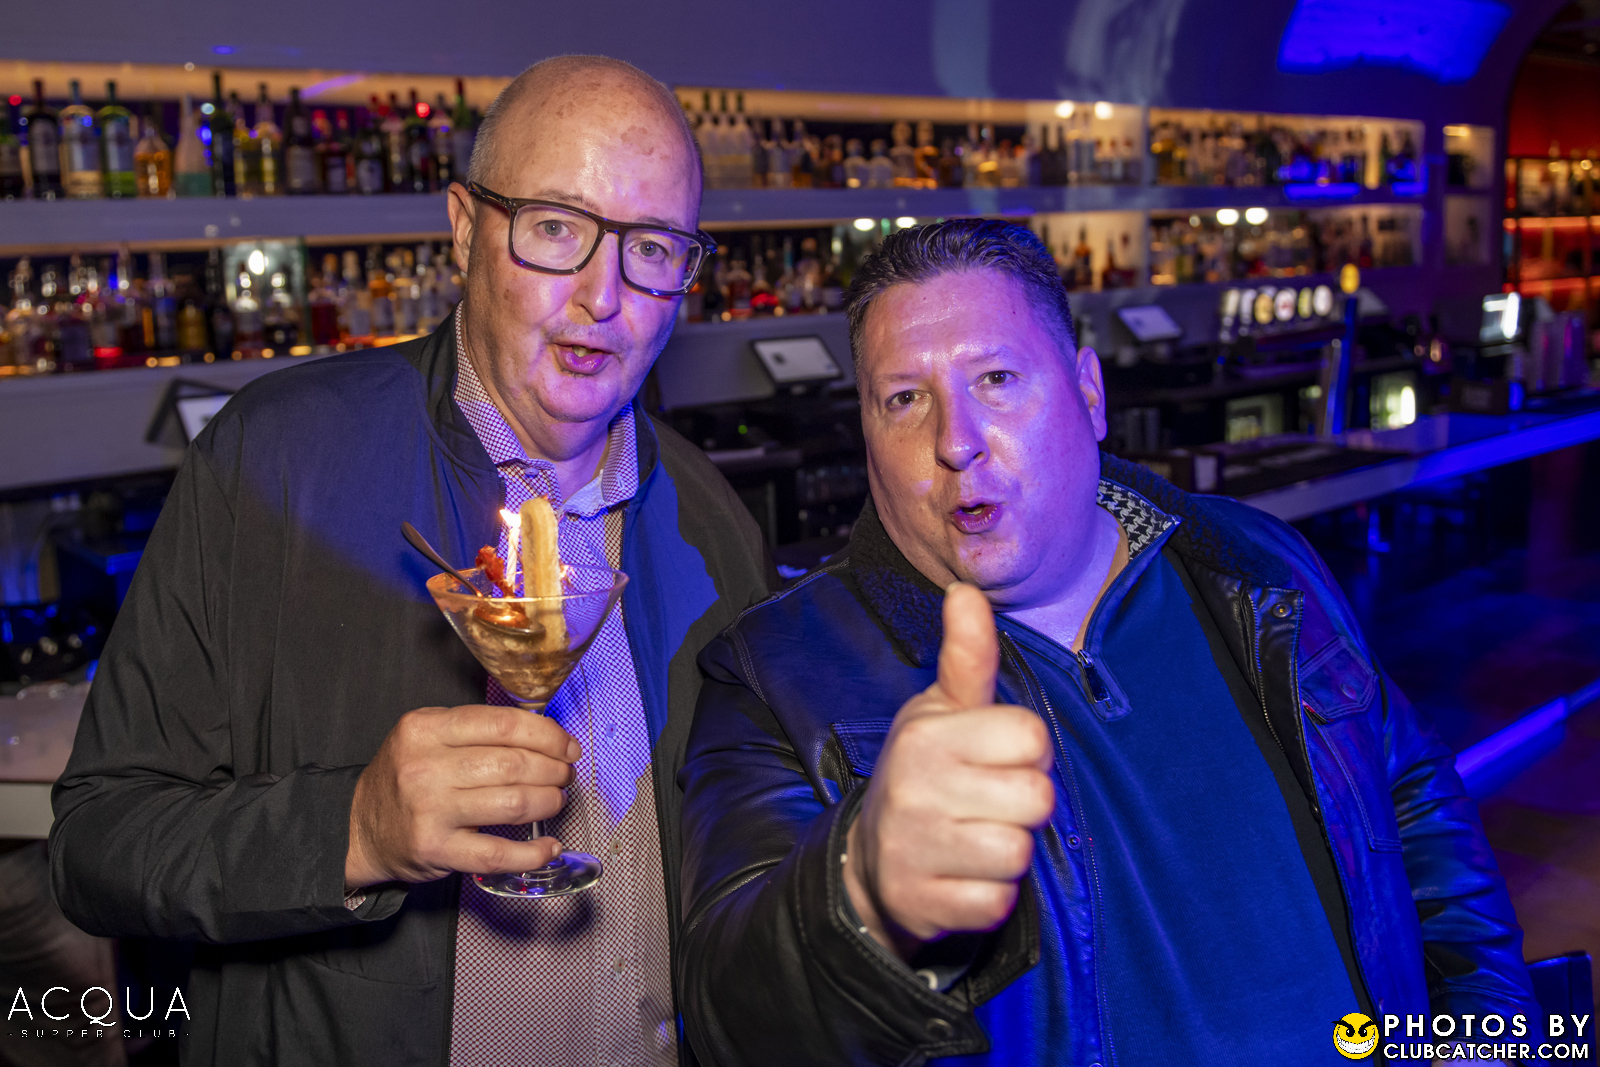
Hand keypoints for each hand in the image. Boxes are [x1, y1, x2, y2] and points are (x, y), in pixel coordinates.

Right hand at [344, 704, 581, 888]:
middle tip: (564, 774)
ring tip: (556, 800)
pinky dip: (532, 852)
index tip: (567, 745)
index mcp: (426, 728)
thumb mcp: (427, 736)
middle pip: (513, 763)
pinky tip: (547, 847)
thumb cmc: (406, 777)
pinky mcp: (436, 850)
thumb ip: (477, 729)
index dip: (547, 735)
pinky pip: (498, 853)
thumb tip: (545, 735)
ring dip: (548, 801)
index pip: (504, 724)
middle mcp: (425, 767)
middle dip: (553, 769)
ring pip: (512, 803)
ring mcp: (430, 810)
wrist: (359, 827)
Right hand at [843, 583, 1054, 957]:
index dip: (1025, 751)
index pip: (1032, 736)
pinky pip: (996, 901)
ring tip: (973, 838)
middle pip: (1037, 798)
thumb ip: (966, 655)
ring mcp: (917, 847)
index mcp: (930, 733)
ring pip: (1019, 853)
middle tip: (987, 803)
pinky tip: (960, 875)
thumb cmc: (924, 772)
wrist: (870, 859)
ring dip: (1006, 852)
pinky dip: (987, 895)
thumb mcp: (940, 709)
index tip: (995, 758)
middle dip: (1022, 805)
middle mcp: (918, 787)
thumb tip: (966, 591)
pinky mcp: (924, 902)